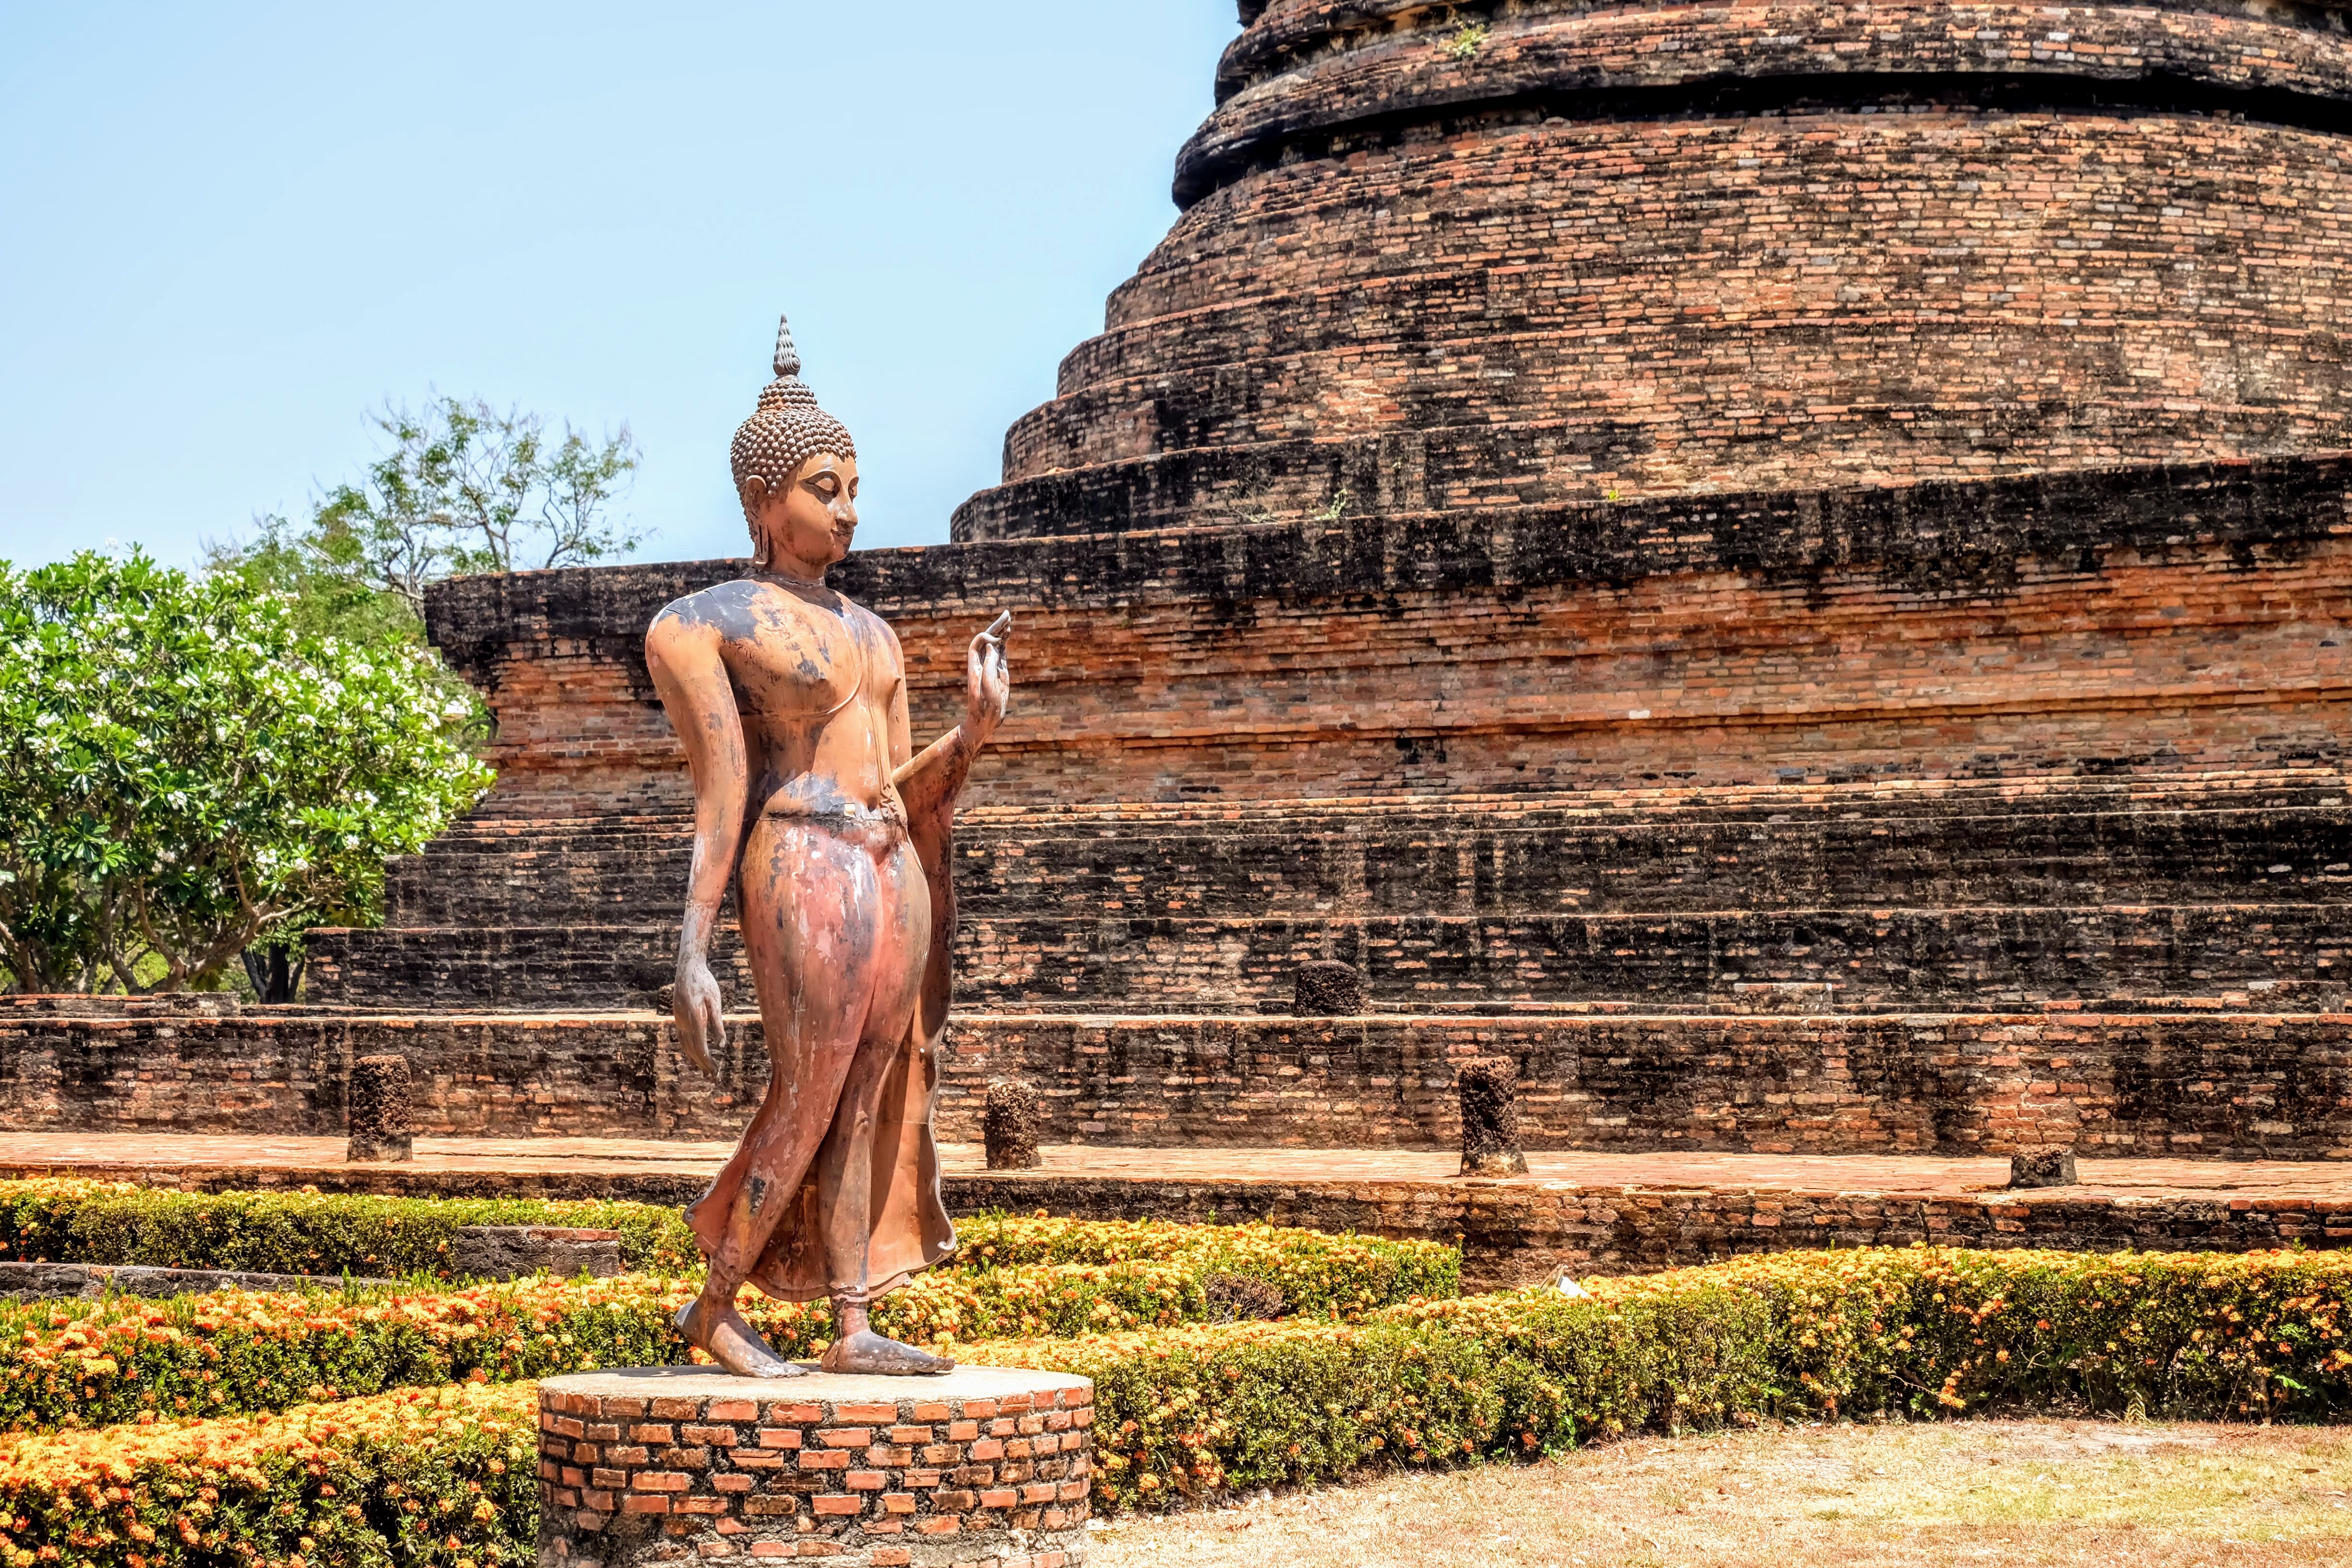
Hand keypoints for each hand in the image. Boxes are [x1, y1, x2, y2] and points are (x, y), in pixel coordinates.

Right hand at [673, 956, 723, 1075]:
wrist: (687, 968)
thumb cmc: (705, 982)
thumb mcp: (715, 1001)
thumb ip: (717, 1023)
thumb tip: (721, 1044)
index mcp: (695, 1018)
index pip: (701, 1046)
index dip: (708, 1061)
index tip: (714, 1072)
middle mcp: (684, 1022)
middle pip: (692, 1050)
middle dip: (702, 1064)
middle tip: (712, 1077)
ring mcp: (678, 1020)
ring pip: (685, 1046)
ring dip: (695, 1059)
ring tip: (705, 1071)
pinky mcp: (678, 1017)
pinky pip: (682, 1038)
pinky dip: (689, 1050)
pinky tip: (695, 1056)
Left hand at [964, 612, 1010, 743]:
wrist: (985, 720)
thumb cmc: (984, 705)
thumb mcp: (987, 685)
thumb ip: (989, 664)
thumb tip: (992, 645)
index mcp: (975, 665)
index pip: (978, 642)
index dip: (987, 636)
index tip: (996, 641)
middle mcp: (982, 663)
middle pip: (987, 639)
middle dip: (996, 626)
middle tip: (1007, 614)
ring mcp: (992, 667)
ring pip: (996, 645)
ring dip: (1001, 632)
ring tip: (1009, 620)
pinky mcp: (1000, 672)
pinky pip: (1002, 654)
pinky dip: (1005, 643)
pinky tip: (1008, 634)